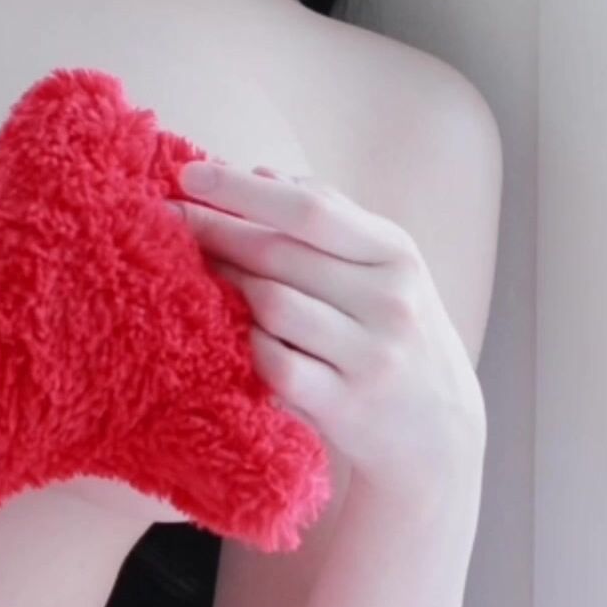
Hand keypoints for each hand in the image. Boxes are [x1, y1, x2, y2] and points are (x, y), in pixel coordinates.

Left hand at [169, 157, 484, 510]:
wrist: (439, 434)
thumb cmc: (394, 331)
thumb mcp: (382, 267)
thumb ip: (328, 216)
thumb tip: (258, 172)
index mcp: (396, 253)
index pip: (310, 210)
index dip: (242, 190)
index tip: (189, 175)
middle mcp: (390, 301)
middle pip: (281, 255)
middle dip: (215, 232)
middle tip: (168, 219)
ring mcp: (370, 357)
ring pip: (273, 306)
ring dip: (226, 286)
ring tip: (196, 273)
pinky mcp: (347, 408)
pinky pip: (275, 365)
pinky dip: (247, 345)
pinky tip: (232, 334)